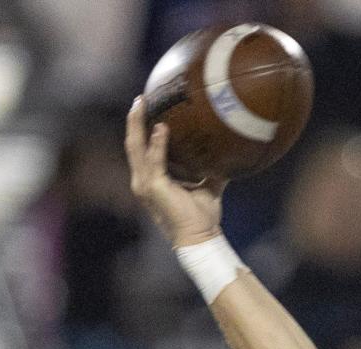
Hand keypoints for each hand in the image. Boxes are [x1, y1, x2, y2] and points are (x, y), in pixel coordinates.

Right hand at [124, 96, 226, 247]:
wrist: (200, 238)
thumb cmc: (202, 218)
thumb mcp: (208, 187)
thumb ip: (211, 170)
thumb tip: (227, 156)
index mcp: (152, 180)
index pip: (142, 149)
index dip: (141, 129)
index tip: (147, 108)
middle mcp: (143, 182)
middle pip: (133, 144)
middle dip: (134, 120)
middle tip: (141, 98)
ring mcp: (145, 185)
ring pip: (136, 148)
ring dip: (137, 125)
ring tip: (142, 104)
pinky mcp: (153, 188)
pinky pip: (153, 160)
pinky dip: (157, 144)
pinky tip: (162, 128)